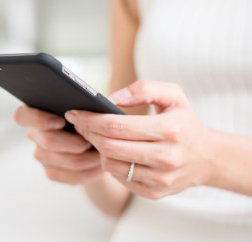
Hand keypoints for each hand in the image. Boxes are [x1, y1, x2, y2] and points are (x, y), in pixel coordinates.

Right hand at [14, 105, 102, 184]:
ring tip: (104, 152)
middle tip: (94, 140)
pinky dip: (90, 171)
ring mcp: (42, 156)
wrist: (94, 147)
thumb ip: (86, 105)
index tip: (60, 121)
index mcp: (36, 113)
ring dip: (90, 157)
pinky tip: (100, 165)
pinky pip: (72, 176)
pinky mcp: (52, 173)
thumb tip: (95, 107)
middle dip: (77, 142)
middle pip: (50, 141)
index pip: (22, 115)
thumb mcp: (88, 107)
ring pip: (68, 160)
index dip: (38, 119)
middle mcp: (35, 135)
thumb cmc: (89, 120)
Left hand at [65, 80, 212, 198]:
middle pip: (109, 146)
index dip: (90, 119)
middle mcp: (166, 157)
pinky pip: (119, 178)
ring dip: (97, 149)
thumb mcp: (173, 96)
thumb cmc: (184, 123)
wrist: (207, 157)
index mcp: (170, 130)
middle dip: (88, 133)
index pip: (116, 126)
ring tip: (96, 136)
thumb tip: (111, 98)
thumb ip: (143, 89)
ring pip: (110, 164)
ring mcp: (160, 179)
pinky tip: (111, 151)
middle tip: (80, 123)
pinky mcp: (154, 192)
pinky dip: (110, 163)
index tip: (75, 113)